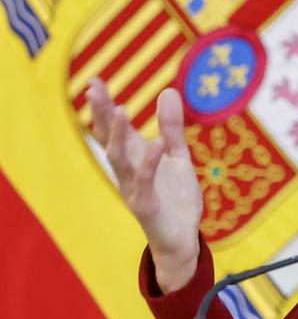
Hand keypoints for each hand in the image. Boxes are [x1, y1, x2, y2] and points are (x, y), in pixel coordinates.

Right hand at [86, 79, 203, 292]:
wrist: (183, 237)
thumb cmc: (176, 197)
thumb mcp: (178, 156)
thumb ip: (172, 127)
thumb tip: (168, 91)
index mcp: (135, 158)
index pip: (114, 129)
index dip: (104, 107)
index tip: (95, 81)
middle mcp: (128, 172)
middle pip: (109, 140)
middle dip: (102, 116)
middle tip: (93, 90)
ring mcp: (134, 189)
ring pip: (119, 160)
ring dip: (118, 136)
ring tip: (121, 110)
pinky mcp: (146, 206)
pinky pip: (145, 182)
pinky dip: (151, 163)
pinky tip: (159, 143)